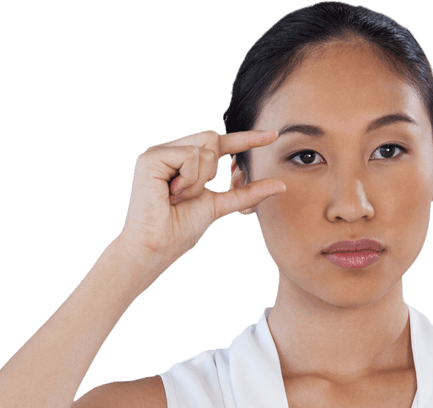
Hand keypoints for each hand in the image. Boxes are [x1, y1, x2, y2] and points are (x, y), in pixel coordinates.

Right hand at [117, 128, 285, 265]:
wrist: (156, 247)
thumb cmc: (180, 230)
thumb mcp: (219, 206)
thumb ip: (246, 193)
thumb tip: (281, 185)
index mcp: (185, 162)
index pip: (220, 143)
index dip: (246, 139)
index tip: (274, 135)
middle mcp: (172, 152)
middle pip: (211, 139)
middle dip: (210, 172)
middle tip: (189, 196)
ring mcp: (160, 152)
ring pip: (203, 149)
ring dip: (198, 182)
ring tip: (177, 197)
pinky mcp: (151, 157)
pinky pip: (189, 156)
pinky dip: (189, 180)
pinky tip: (172, 193)